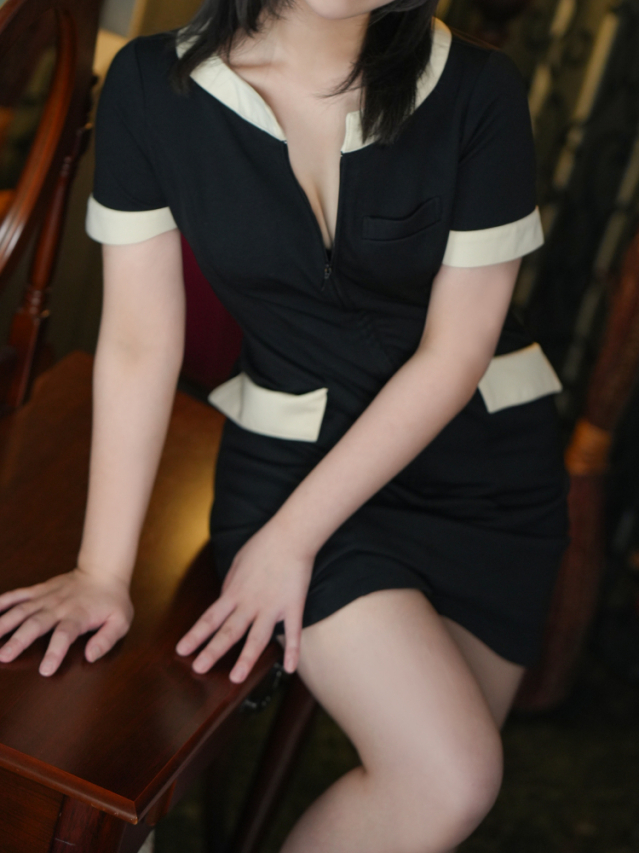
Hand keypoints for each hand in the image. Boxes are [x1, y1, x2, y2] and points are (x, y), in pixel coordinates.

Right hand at [0, 569, 133, 675]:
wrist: (103, 571)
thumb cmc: (112, 601)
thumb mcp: (120, 621)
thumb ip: (106, 639)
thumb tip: (90, 655)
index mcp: (79, 616)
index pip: (65, 634)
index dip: (55, 651)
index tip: (45, 670)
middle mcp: (59, 606)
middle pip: (36, 623)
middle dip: (19, 640)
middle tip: (3, 656)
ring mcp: (47, 597)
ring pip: (21, 609)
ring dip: (3, 623)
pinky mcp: (39, 590)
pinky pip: (18, 594)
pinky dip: (2, 602)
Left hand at [175, 521, 312, 682]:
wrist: (290, 535)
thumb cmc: (263, 545)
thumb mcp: (237, 563)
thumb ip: (230, 585)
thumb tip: (224, 600)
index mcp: (234, 592)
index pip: (210, 618)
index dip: (195, 635)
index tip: (181, 650)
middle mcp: (250, 603)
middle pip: (229, 631)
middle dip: (212, 651)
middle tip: (198, 668)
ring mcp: (272, 606)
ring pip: (257, 638)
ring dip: (246, 658)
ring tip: (237, 678)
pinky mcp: (293, 605)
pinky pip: (293, 632)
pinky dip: (292, 651)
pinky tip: (288, 669)